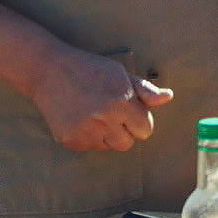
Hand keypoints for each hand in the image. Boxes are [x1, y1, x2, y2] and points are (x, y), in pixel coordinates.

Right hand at [29, 46, 174, 151]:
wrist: (49, 71)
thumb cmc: (90, 69)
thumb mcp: (120, 74)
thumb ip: (145, 90)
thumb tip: (168, 97)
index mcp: (121, 102)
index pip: (145, 129)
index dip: (139, 120)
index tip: (130, 112)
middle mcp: (104, 119)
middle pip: (128, 143)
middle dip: (125, 131)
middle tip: (112, 114)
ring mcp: (86, 131)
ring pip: (109, 147)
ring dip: (107, 135)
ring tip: (95, 114)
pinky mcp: (70, 139)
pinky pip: (90, 147)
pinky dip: (89, 137)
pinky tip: (80, 118)